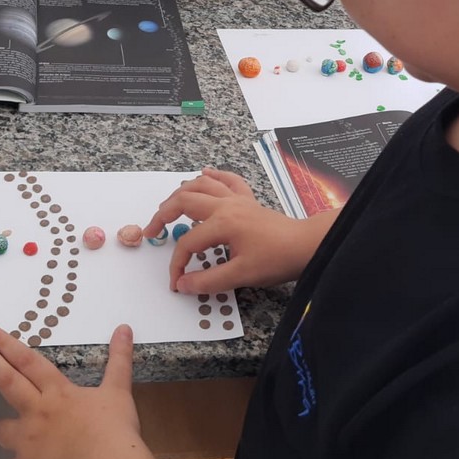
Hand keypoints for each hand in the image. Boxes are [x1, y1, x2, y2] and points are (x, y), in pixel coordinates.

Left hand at [0, 323, 169, 458]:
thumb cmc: (113, 430)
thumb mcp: (118, 390)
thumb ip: (119, 359)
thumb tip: (124, 330)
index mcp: (57, 391)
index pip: (28, 361)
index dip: (7, 344)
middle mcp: (38, 411)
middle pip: (5, 380)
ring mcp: (29, 440)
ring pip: (1, 429)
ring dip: (2, 427)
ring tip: (7, 429)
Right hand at [143, 167, 335, 293]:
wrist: (307, 246)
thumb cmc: (277, 259)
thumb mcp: (241, 275)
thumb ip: (208, 280)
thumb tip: (182, 284)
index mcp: (222, 223)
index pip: (188, 244)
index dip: (177, 263)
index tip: (176, 281)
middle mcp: (226, 205)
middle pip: (185, 201)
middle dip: (163, 215)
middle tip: (151, 231)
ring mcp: (237, 199)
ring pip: (202, 185)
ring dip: (181, 193)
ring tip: (167, 206)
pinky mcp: (248, 200)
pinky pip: (228, 180)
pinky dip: (213, 176)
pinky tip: (204, 174)